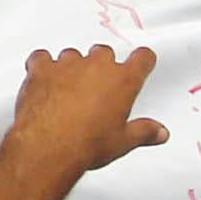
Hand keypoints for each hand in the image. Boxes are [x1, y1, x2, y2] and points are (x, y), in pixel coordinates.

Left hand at [1, 44, 167, 184]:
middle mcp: (97, 66)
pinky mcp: (42, 68)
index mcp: (123, 81)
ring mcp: (68, 64)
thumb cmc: (86, 143)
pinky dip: (42, 66)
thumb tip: (159, 132)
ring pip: (73, 55)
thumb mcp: (122, 141)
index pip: (142, 58)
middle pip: (104, 53)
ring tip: (68, 90)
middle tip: (98, 88)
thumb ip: (144, 132)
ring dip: (72, 68)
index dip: (142, 60)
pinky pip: (42, 57)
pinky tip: (43, 79)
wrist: (49, 146)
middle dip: (102, 67)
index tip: (142, 62)